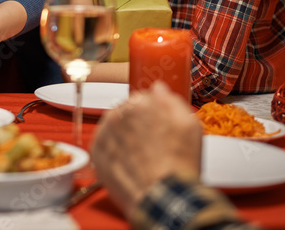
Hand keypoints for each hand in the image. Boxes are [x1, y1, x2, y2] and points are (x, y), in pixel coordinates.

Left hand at [91, 82, 201, 218]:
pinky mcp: (96, 150)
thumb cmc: (178, 163)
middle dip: (137, 124)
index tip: (158, 127)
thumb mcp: (189, 124)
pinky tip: (129, 162)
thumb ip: (171, 100)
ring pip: (114, 128)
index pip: (143, 99)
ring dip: (124, 136)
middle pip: (127, 113)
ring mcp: (105, 131)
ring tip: (141, 156)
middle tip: (152, 144)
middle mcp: (119, 113)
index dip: (153, 114)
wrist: (163, 196)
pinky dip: (114, 151)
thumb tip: (159, 89)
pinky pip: (104, 144)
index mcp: (141, 102)